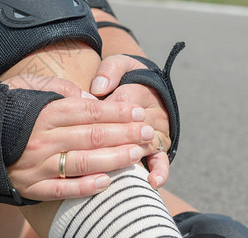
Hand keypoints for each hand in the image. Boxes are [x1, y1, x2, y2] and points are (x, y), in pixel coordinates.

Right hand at [2, 74, 155, 200]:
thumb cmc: (5, 109)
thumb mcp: (26, 86)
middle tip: (148, 133)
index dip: (116, 112)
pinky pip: (62, 189)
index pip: (89, 111)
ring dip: (114, 159)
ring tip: (137, 154)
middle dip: (125, 134)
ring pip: (83, 163)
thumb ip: (58, 88)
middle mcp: (41, 139)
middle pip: (93, 136)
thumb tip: (89, 98)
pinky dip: (85, 187)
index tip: (137, 113)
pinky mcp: (30, 186)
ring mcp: (35, 165)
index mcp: (43, 112)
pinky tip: (107, 181)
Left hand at [90, 55, 170, 188]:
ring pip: (146, 147)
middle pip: (134, 130)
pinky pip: (161, 161)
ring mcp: (154, 133)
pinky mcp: (157, 147)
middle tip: (102, 152)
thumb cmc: (122, 77)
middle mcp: (149, 115)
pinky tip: (152, 182)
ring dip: (136, 159)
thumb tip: (99, 88)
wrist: (141, 86)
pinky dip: (159, 171)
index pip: (122, 105)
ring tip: (129, 174)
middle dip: (119, 140)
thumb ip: (109, 71)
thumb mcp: (118, 65)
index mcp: (137, 93)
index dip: (106, 114)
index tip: (87, 122)